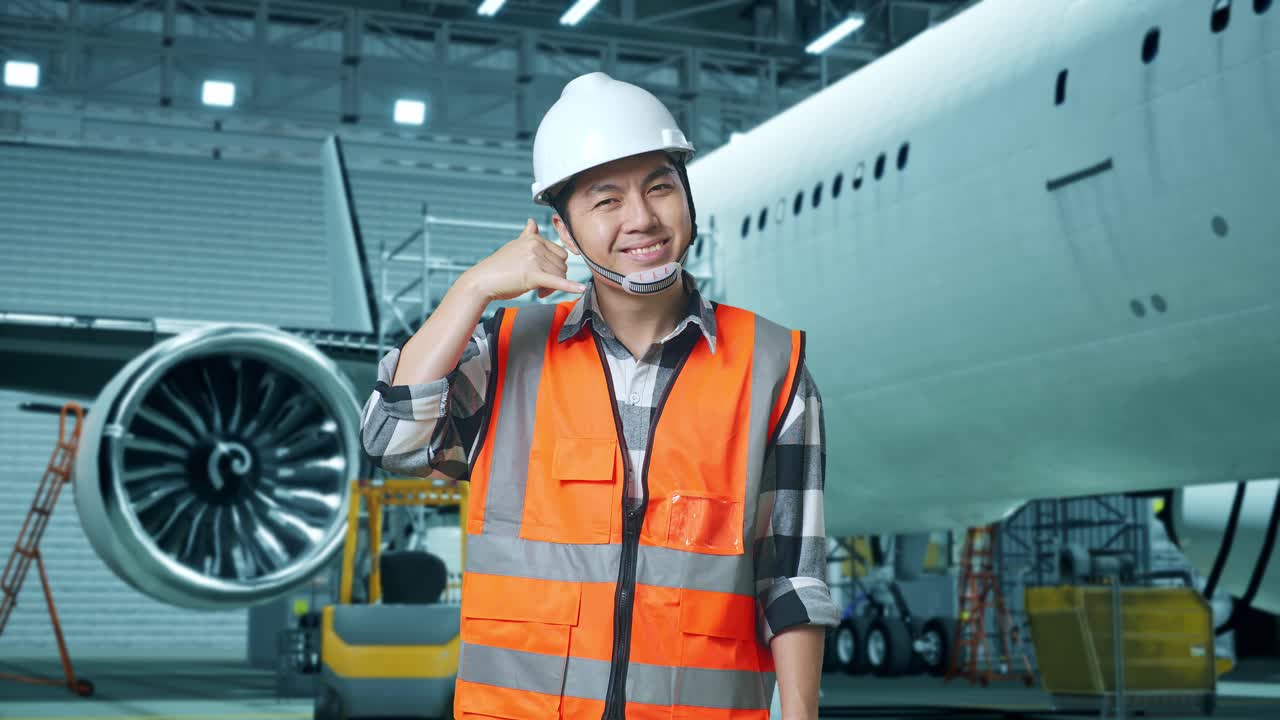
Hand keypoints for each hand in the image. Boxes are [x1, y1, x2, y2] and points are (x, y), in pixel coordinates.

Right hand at [463, 219, 585, 301]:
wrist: (482, 281)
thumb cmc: (499, 267)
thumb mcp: (515, 246)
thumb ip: (527, 235)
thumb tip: (532, 222)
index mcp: (534, 238)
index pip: (560, 254)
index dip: (554, 267)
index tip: (542, 276)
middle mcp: (536, 245)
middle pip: (562, 266)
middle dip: (554, 278)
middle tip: (540, 287)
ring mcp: (534, 259)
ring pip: (560, 276)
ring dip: (552, 287)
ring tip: (538, 290)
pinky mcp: (533, 275)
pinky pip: (557, 282)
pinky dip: (570, 287)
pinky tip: (580, 290)